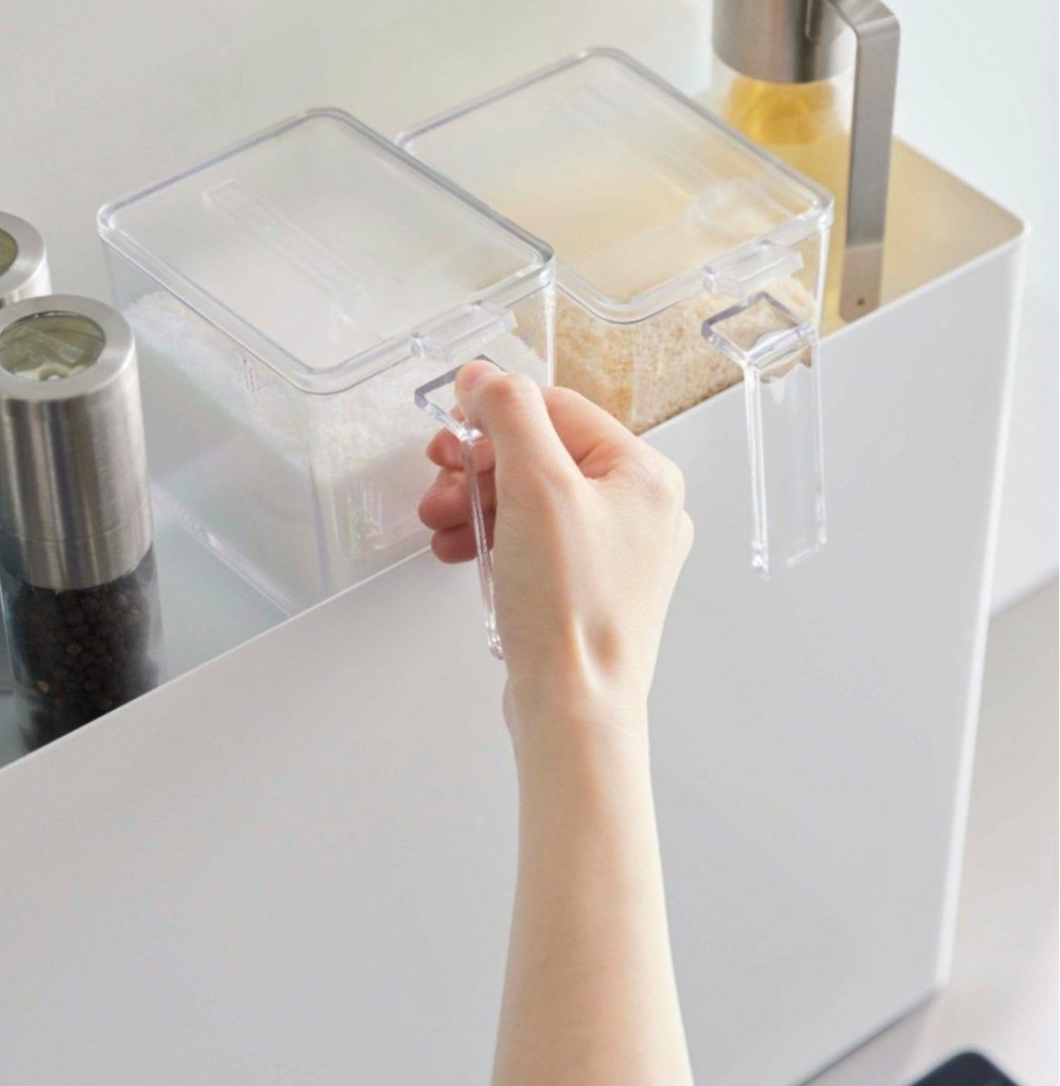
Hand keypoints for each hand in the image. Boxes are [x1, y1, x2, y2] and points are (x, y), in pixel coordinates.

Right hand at [418, 361, 692, 747]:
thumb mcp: (536, 486)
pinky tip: (459, 552)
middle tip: (439, 479)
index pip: (560, 410)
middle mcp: (640, 509)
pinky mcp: (588, 589)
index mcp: (645, 474)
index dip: (497, 412)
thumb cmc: (570, 608)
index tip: (451, 424)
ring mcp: (616, 553)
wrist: (575, 709)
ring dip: (477, 503)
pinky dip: (493, 540)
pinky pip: (534, 543)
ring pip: (532, 501)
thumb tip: (486, 376)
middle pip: (542, 456)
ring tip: (440, 523)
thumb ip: (510, 416)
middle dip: (479, 466)